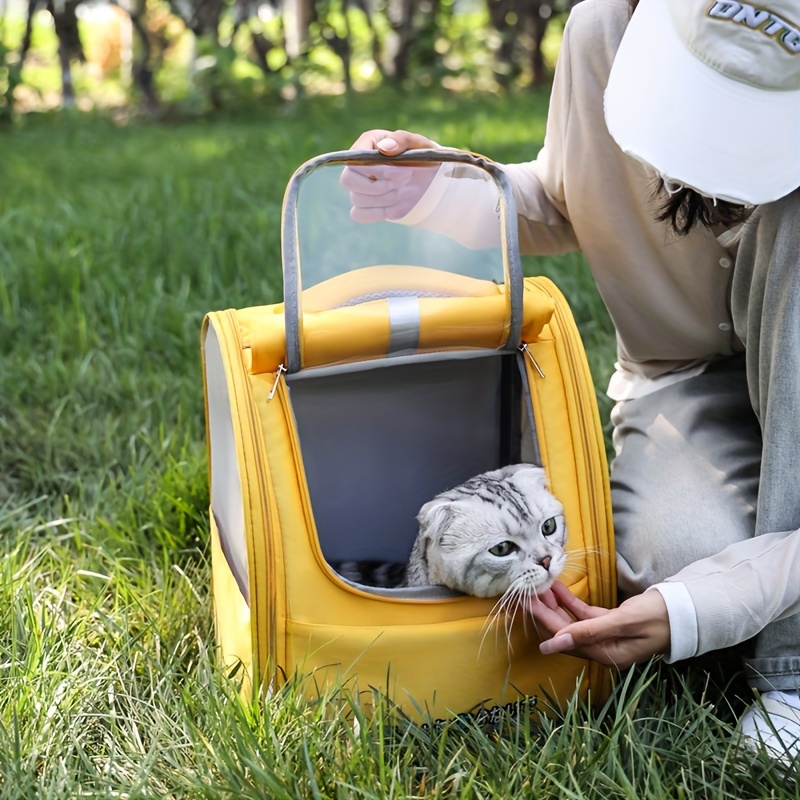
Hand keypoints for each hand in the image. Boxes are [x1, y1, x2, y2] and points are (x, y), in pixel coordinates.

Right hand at [342, 129, 440, 222]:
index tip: (403, 172)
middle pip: (348, 181)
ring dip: (387, 198)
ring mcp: (357, 188)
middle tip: (405, 181)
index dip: (376, 170)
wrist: (427, 178)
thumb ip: (401, 140)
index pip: (354, 160)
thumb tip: (383, 148)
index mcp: (366, 145)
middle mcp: (356, 167)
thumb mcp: (417, 143)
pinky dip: (381, 213)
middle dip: (378, 186)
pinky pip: (360, 215)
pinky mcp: (363, 207)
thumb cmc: (419, 156)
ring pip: (358, 200)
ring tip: (410, 190)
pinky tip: (400, 205)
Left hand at [527, 581, 670, 669]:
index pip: (565, 639)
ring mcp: (607, 635)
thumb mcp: (624, 621)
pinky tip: (558, 589)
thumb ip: (589, 631)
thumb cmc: (659, 615)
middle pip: (565, 631)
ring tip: (538, 587)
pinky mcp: (611, 623)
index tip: (526, 604)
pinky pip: (584, 614)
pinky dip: (571, 602)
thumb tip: (555, 644)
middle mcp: (603, 648)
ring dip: (555, 605)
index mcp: (606, 654)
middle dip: (544, 612)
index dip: (544, 621)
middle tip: (525, 593)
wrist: (687, 610)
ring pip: (572, 622)